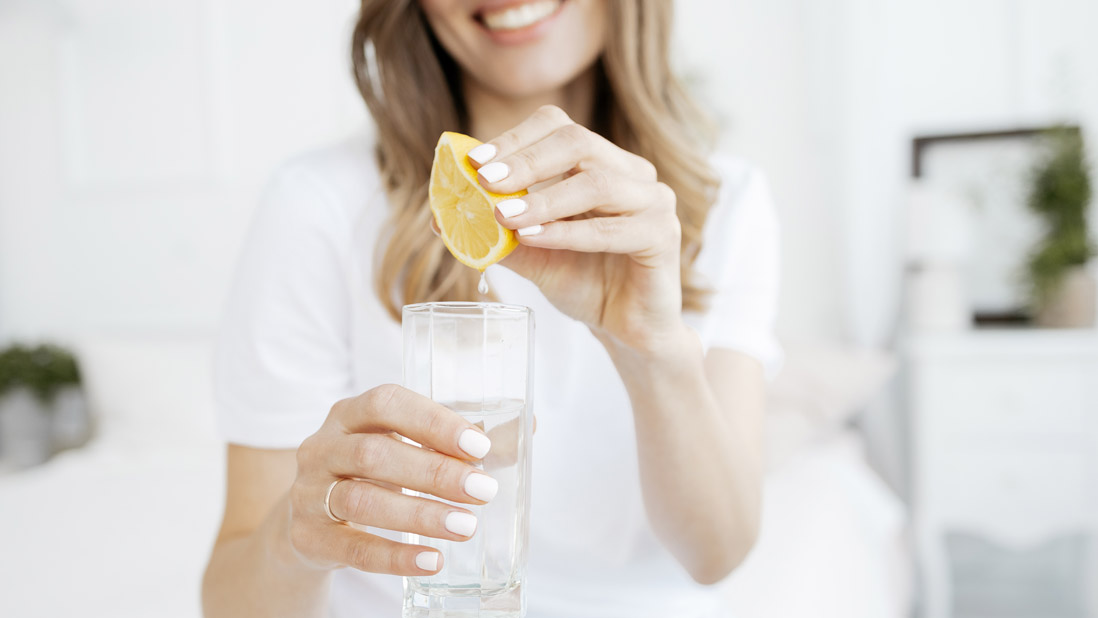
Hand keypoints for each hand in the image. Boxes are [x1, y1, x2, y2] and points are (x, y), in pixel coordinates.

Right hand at [288, 384, 496, 575]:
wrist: (308, 523)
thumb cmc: (373, 474)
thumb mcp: (403, 448)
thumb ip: (458, 441)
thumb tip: (529, 426)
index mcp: (349, 414)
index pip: (386, 403)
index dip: (432, 422)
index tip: (478, 447)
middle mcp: (322, 446)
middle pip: (374, 453)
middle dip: (434, 472)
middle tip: (483, 491)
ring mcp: (308, 492)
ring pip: (361, 499)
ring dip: (419, 514)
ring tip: (466, 526)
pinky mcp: (307, 537)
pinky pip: (351, 548)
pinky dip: (394, 556)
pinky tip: (432, 559)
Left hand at [469, 105, 685, 354]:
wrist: (625, 330)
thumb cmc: (584, 283)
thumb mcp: (531, 254)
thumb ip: (495, 233)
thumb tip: (441, 218)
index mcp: (602, 162)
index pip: (558, 127)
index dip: (515, 139)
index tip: (476, 161)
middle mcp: (631, 172)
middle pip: (578, 141)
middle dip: (524, 161)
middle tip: (485, 181)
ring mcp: (654, 200)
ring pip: (597, 182)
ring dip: (544, 199)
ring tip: (505, 217)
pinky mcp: (664, 235)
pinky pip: (613, 228)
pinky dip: (569, 232)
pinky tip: (535, 239)